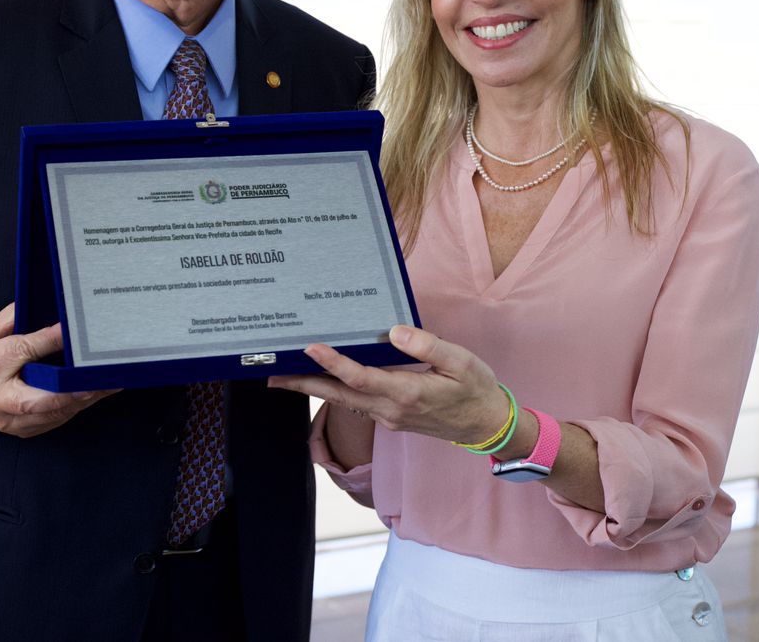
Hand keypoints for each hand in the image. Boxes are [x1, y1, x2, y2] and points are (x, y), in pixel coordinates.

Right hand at [0, 302, 115, 437]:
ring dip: (83, 400)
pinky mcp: (20, 430)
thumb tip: (51, 312)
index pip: (23, 351)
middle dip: (76, 389)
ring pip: (52, 414)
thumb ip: (18, 319)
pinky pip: (53, 421)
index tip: (74, 332)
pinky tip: (92, 395)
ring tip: (109, 384)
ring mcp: (9, 420)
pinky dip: (74, 408)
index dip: (51, 341)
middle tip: (104, 377)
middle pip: (41, 398)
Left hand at [269, 324, 510, 444]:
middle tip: (272, 375)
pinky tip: (322, 380)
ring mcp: (388, 416)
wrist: (486, 425)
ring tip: (284, 376)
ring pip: (343, 401)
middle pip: (339, 395)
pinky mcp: (390, 417)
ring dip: (313, 389)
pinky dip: (334, 391)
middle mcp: (391, 409)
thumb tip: (394, 332)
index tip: (311, 348)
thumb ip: (428, 345)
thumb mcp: (461, 362)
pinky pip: (355, 403)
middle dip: (304, 384)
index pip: (362, 378)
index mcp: (407, 394)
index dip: (334, 363)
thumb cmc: (475, 390)